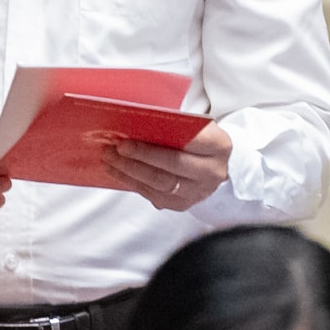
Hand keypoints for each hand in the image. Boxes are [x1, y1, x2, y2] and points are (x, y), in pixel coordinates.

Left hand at [108, 122, 231, 211]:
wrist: (211, 165)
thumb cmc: (198, 140)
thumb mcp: (195, 127)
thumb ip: (175, 126)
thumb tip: (137, 125)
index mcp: (219, 146)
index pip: (190, 140)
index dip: (161, 139)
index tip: (130, 135)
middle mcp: (213, 171)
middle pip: (173, 164)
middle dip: (140, 156)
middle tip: (116, 148)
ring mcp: (199, 192)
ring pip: (160, 183)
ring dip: (130, 171)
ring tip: (110, 159)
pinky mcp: (183, 204)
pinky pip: (154, 195)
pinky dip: (132, 182)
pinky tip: (117, 171)